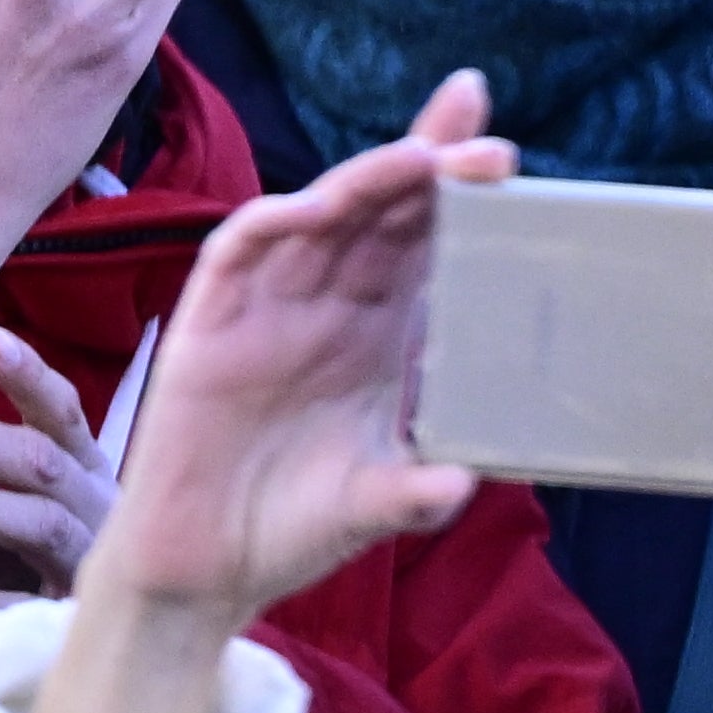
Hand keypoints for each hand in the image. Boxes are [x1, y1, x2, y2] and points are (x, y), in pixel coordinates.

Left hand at [0, 326, 116, 614]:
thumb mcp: (37, 490)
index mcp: (84, 467)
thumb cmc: (64, 540)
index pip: (62, 413)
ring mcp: (88, 563)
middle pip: (40, 464)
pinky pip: (21, 607)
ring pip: (37, 526)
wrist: (143, 624)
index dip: (30, 377)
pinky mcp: (70, 618)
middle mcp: (95, 507)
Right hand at [29, 72, 507, 712]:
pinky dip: (270, 226)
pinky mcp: (207, 328)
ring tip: (421, 161)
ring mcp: (265, 312)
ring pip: (317, 222)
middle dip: (430, 169)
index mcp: (376, 337)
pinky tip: (308, 207)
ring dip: (365, 186)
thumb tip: (464, 480)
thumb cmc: (291, 528)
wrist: (204, 570)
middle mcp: (325, 310)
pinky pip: (235, 257)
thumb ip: (420, 491)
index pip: (420, 243)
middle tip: (488, 143)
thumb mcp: (377, 503)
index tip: (508, 151)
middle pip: (379, 214)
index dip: (456, 193)